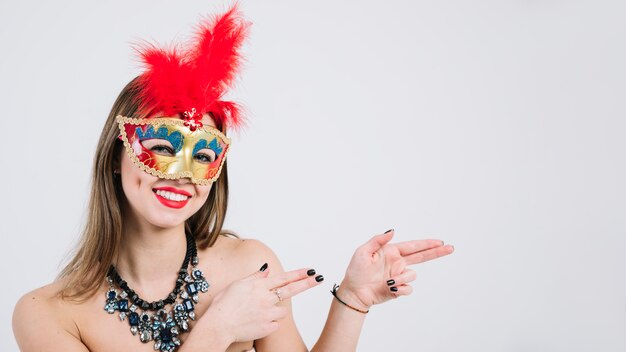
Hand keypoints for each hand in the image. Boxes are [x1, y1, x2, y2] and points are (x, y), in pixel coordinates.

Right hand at [202, 264, 322, 343]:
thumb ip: (254, 277)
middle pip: (291, 290)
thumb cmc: (224, 305)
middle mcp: (266, 298)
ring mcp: (268, 313)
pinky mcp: (268, 327)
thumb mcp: (237, 284)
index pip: (283, 278)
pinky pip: (275, 323)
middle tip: (318, 278)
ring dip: (275, 309)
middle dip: (307, 283)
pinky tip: (256, 321)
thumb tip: (266, 269)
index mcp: (259, 286)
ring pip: (281, 310)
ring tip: (257, 312)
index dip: (298, 274)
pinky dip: (269, 322)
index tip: (310, 271)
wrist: (219, 326)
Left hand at [338, 230, 453, 309]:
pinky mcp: (398, 289)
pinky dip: (401, 289)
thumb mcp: (363, 252)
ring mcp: (399, 276)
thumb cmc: (356, 271)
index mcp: (391, 252)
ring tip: (388, 282)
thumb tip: (393, 231)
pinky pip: (408, 288)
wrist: (354, 292)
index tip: (440, 242)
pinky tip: (391, 289)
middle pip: (422, 256)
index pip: (413, 246)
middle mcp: (398, 263)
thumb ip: (378, 240)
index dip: (427, 244)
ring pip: (412, 275)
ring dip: (402, 278)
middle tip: (450, 248)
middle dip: (436, 252)